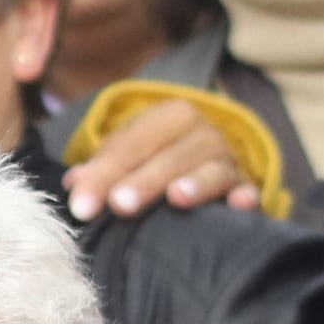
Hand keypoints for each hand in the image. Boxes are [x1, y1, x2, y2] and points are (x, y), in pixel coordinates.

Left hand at [64, 101, 260, 219]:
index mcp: (170, 117)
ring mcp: (227, 160)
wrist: (203, 160)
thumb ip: (102, 170)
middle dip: (144, 180)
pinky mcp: (245, 187)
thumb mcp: (127, 157)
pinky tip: (240, 205)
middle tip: (120, 206)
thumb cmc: (154, 160)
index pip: (132, 145)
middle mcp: (203, 133)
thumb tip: (74, 184)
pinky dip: (246, 196)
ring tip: (176, 199)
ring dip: (195, 183)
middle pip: (171, 156)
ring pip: (212, 170)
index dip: (104, 175)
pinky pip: (248, 191)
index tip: (81, 206)